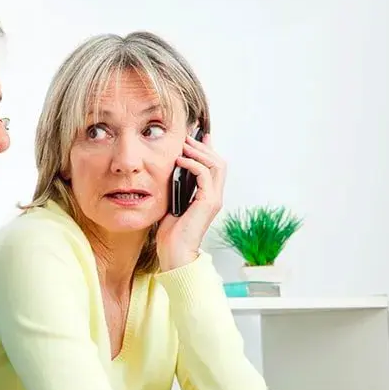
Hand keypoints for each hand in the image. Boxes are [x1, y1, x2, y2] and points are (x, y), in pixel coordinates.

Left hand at [156, 132, 225, 271]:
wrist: (175, 252)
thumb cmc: (171, 233)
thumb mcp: (172, 203)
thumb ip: (176, 188)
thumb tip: (169, 171)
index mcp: (208, 196)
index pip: (214, 167)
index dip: (207, 150)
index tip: (195, 137)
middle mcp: (214, 196)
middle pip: (219, 162)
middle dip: (203, 147)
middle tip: (188, 137)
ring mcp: (213, 199)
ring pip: (216, 165)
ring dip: (199, 152)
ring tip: (184, 145)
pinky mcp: (208, 202)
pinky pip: (205, 175)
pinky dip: (193, 164)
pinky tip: (180, 161)